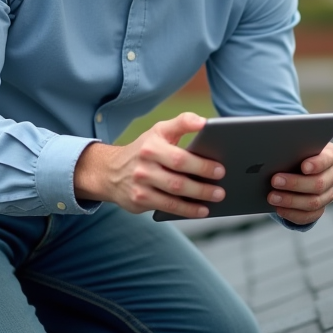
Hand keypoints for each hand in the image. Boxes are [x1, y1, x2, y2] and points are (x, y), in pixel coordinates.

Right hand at [73, 112, 225, 218]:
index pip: (179, 153)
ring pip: (175, 192)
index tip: (220, 167)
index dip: (200, 161)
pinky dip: (187, 210)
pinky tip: (202, 210)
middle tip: (223, 181)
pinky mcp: (139, 200)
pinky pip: (167, 206)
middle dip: (203, 180)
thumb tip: (204, 122)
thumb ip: (181, 123)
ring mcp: (141, 183)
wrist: (109, 171)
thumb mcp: (159, 131)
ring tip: (217, 196)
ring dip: (199, 196)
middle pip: (179, 174)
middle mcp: (145, 163)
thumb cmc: (144, 149)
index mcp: (152, 144)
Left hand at [268, 142, 332, 226]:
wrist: (292, 171)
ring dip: (290, 200)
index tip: (304, 167)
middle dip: (295, 183)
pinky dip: (292, 213)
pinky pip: (308, 216)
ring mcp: (328, 194)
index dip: (318, 164)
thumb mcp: (293, 148)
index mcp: (330, 155)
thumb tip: (274, 153)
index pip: (329, 158)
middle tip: (274, 180)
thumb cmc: (293, 154)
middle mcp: (332, 175)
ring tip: (272, 197)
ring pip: (313, 202)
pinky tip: (279, 209)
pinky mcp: (319, 209)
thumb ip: (291, 149)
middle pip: (319, 183)